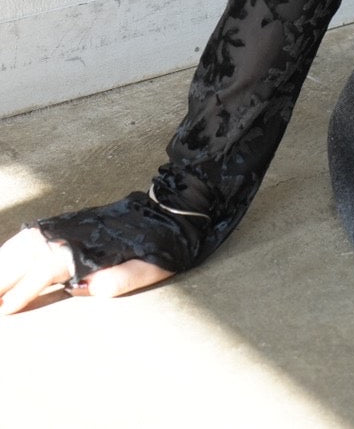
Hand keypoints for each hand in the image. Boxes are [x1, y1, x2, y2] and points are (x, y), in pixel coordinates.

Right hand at [0, 226, 173, 314]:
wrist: (171, 212)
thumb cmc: (162, 245)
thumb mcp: (151, 266)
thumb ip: (123, 278)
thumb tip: (92, 288)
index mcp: (93, 246)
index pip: (50, 267)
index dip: (26, 288)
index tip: (7, 308)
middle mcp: (78, 233)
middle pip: (30, 252)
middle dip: (5, 275)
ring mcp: (73, 226)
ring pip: (29, 241)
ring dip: (6, 260)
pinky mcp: (73, 224)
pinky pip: (36, 234)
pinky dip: (15, 246)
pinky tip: (5, 259)